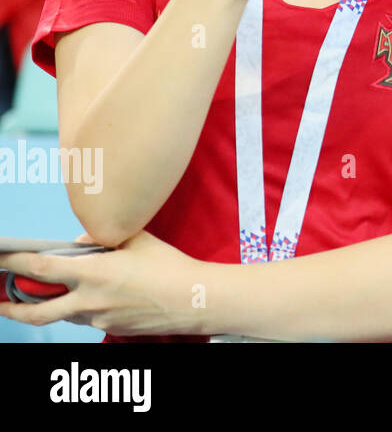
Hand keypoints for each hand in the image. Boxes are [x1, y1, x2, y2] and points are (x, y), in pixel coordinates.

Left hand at [0, 232, 207, 335]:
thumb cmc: (169, 266)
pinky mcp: (109, 329)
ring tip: (44, 297)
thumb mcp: (137, 240)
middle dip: (9, 308)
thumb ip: (103, 239)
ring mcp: (97, 319)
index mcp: (93, 273)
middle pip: (35, 311)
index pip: (40, 268)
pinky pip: (86, 318)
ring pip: (62, 315)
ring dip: (50, 306)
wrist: (194, 299)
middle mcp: (89, 300)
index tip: (0, 257)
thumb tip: (80, 243)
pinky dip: (82, 307)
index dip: (14, 262)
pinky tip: (95, 297)